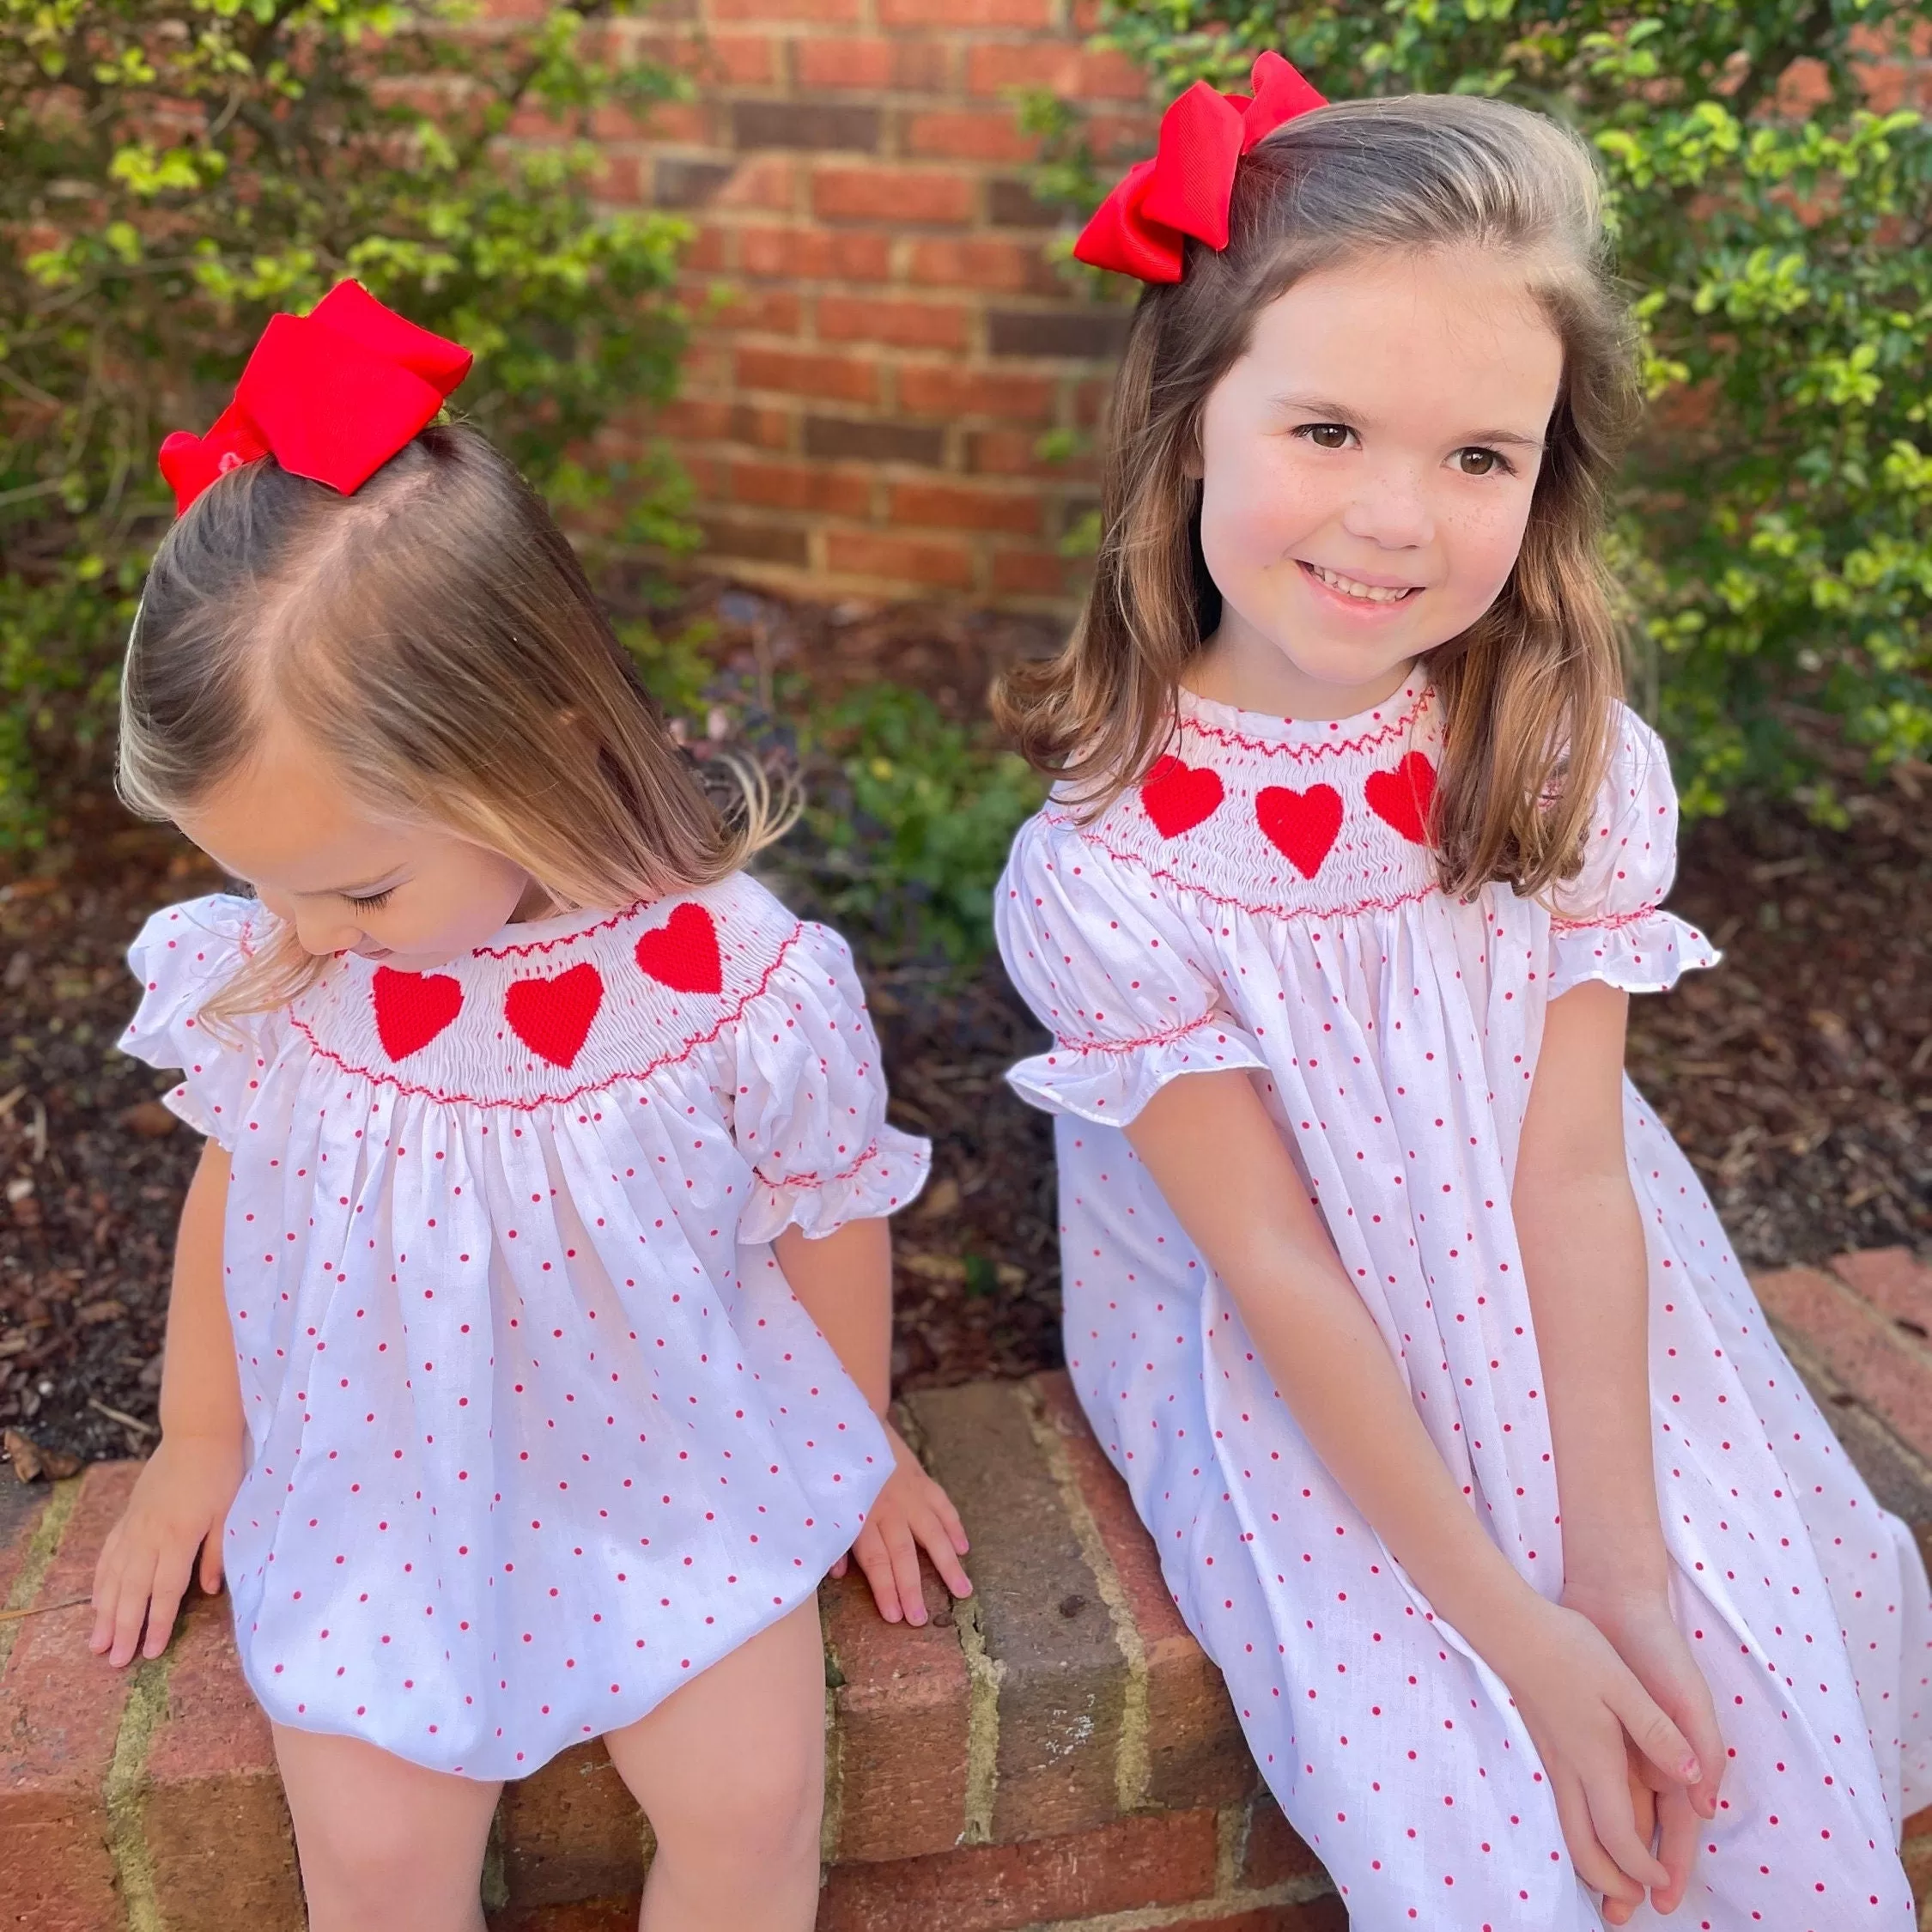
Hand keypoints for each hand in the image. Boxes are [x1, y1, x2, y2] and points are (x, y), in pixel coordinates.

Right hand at [90, 1430, 243, 1666]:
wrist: (197, 1433)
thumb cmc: (221, 1472)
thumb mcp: (229, 1511)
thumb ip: (216, 1552)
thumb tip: (209, 1592)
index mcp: (179, 1535)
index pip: (166, 1589)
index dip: (158, 1622)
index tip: (150, 1652)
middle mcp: (150, 1535)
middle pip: (133, 1590)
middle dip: (124, 1628)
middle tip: (115, 1661)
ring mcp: (134, 1526)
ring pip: (114, 1577)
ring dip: (105, 1612)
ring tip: (97, 1642)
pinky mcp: (128, 1516)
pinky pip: (109, 1554)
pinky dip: (101, 1580)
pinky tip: (96, 1600)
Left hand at [830, 1421, 970, 1625]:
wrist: (853, 1418)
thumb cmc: (835, 1467)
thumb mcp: (826, 1501)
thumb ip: (833, 1536)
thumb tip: (838, 1573)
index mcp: (861, 1515)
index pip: (876, 1560)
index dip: (885, 1589)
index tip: (894, 1617)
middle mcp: (888, 1507)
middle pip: (903, 1554)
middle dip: (912, 1588)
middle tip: (922, 1619)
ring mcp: (909, 1491)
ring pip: (932, 1532)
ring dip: (947, 1562)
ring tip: (962, 1590)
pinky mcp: (921, 1477)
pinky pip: (942, 1503)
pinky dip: (954, 1524)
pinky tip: (963, 1547)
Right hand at [1497, 1597, 1703, 1912]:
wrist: (1510, 1627)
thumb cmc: (1571, 1649)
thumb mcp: (1623, 1685)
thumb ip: (1659, 1734)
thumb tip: (1693, 1780)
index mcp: (1596, 1762)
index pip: (1619, 1836)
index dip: (1641, 1868)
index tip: (1663, 1884)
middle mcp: (1571, 1771)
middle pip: (1585, 1847)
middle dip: (1610, 1882)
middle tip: (1633, 1901)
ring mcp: (1552, 1760)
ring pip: (1568, 1831)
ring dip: (1592, 1864)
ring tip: (1614, 1880)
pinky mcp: (1544, 1747)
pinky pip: (1563, 1809)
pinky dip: (1580, 1835)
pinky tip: (1590, 1829)